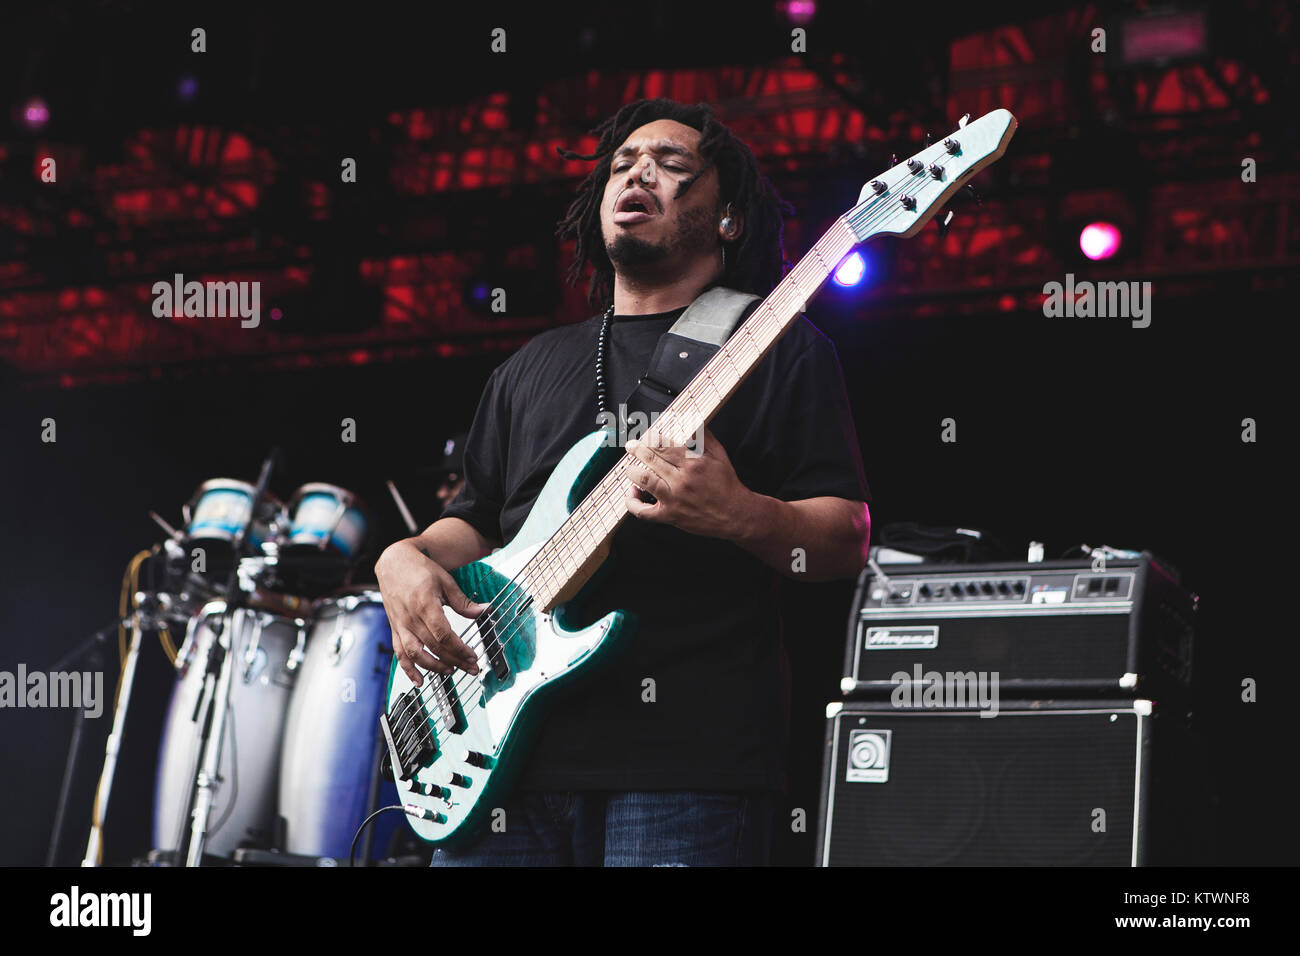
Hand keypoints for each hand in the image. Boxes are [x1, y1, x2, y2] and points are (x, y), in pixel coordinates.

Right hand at [375, 539, 486, 685]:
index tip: (472, 656)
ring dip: (433, 667)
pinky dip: (408, 669)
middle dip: (454, 661)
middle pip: (434, 647)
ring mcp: (401, 625)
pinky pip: (399, 653)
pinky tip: (419, 681)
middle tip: (470, 668)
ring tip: (450, 671)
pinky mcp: (395, 629)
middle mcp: (411, 618)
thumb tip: (484, 611)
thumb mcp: (446, 581)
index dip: (459, 649)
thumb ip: (463, 602)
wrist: (394, 562)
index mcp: (425, 605)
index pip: (444, 635)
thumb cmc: (419, 569)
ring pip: (415, 654)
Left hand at [623, 427, 754, 539]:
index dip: (650, 437)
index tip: (646, 434)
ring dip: (632, 471)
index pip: (665, 444)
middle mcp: (682, 479)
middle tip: (631, 446)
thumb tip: (690, 421)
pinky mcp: (670, 515)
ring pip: (644, 480)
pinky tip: (632, 493)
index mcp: (693, 462)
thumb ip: (703, 437)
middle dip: (637, 449)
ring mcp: (674, 498)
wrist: (734, 514)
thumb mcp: (719, 455)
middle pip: (651, 458)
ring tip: (631, 467)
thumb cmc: (726, 485)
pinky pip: (643, 511)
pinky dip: (632, 502)